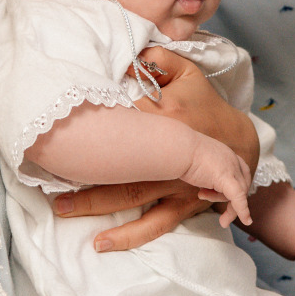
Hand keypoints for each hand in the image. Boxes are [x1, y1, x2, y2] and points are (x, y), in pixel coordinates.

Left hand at [48, 47, 262, 250]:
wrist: (243, 144)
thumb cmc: (207, 106)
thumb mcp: (189, 75)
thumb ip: (159, 59)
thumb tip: (129, 51)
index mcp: (169, 119)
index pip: (127, 120)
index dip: (97, 124)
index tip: (60, 128)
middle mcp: (171, 155)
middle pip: (123, 168)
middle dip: (85, 179)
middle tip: (52, 192)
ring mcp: (177, 183)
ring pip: (134, 199)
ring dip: (99, 209)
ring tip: (66, 213)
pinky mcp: (183, 203)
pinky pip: (157, 224)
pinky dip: (134, 235)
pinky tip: (107, 245)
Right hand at [179, 132, 251, 227]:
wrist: (177, 147)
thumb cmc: (179, 152)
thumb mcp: (195, 160)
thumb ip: (202, 168)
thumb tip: (195, 174)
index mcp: (225, 153)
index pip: (240, 171)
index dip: (238, 185)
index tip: (226, 196)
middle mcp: (232, 159)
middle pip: (242, 184)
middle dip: (234, 201)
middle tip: (224, 216)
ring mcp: (231, 168)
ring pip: (239, 193)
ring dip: (228, 206)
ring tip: (204, 198)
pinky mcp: (226, 179)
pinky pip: (239, 198)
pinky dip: (243, 211)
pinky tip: (246, 221)